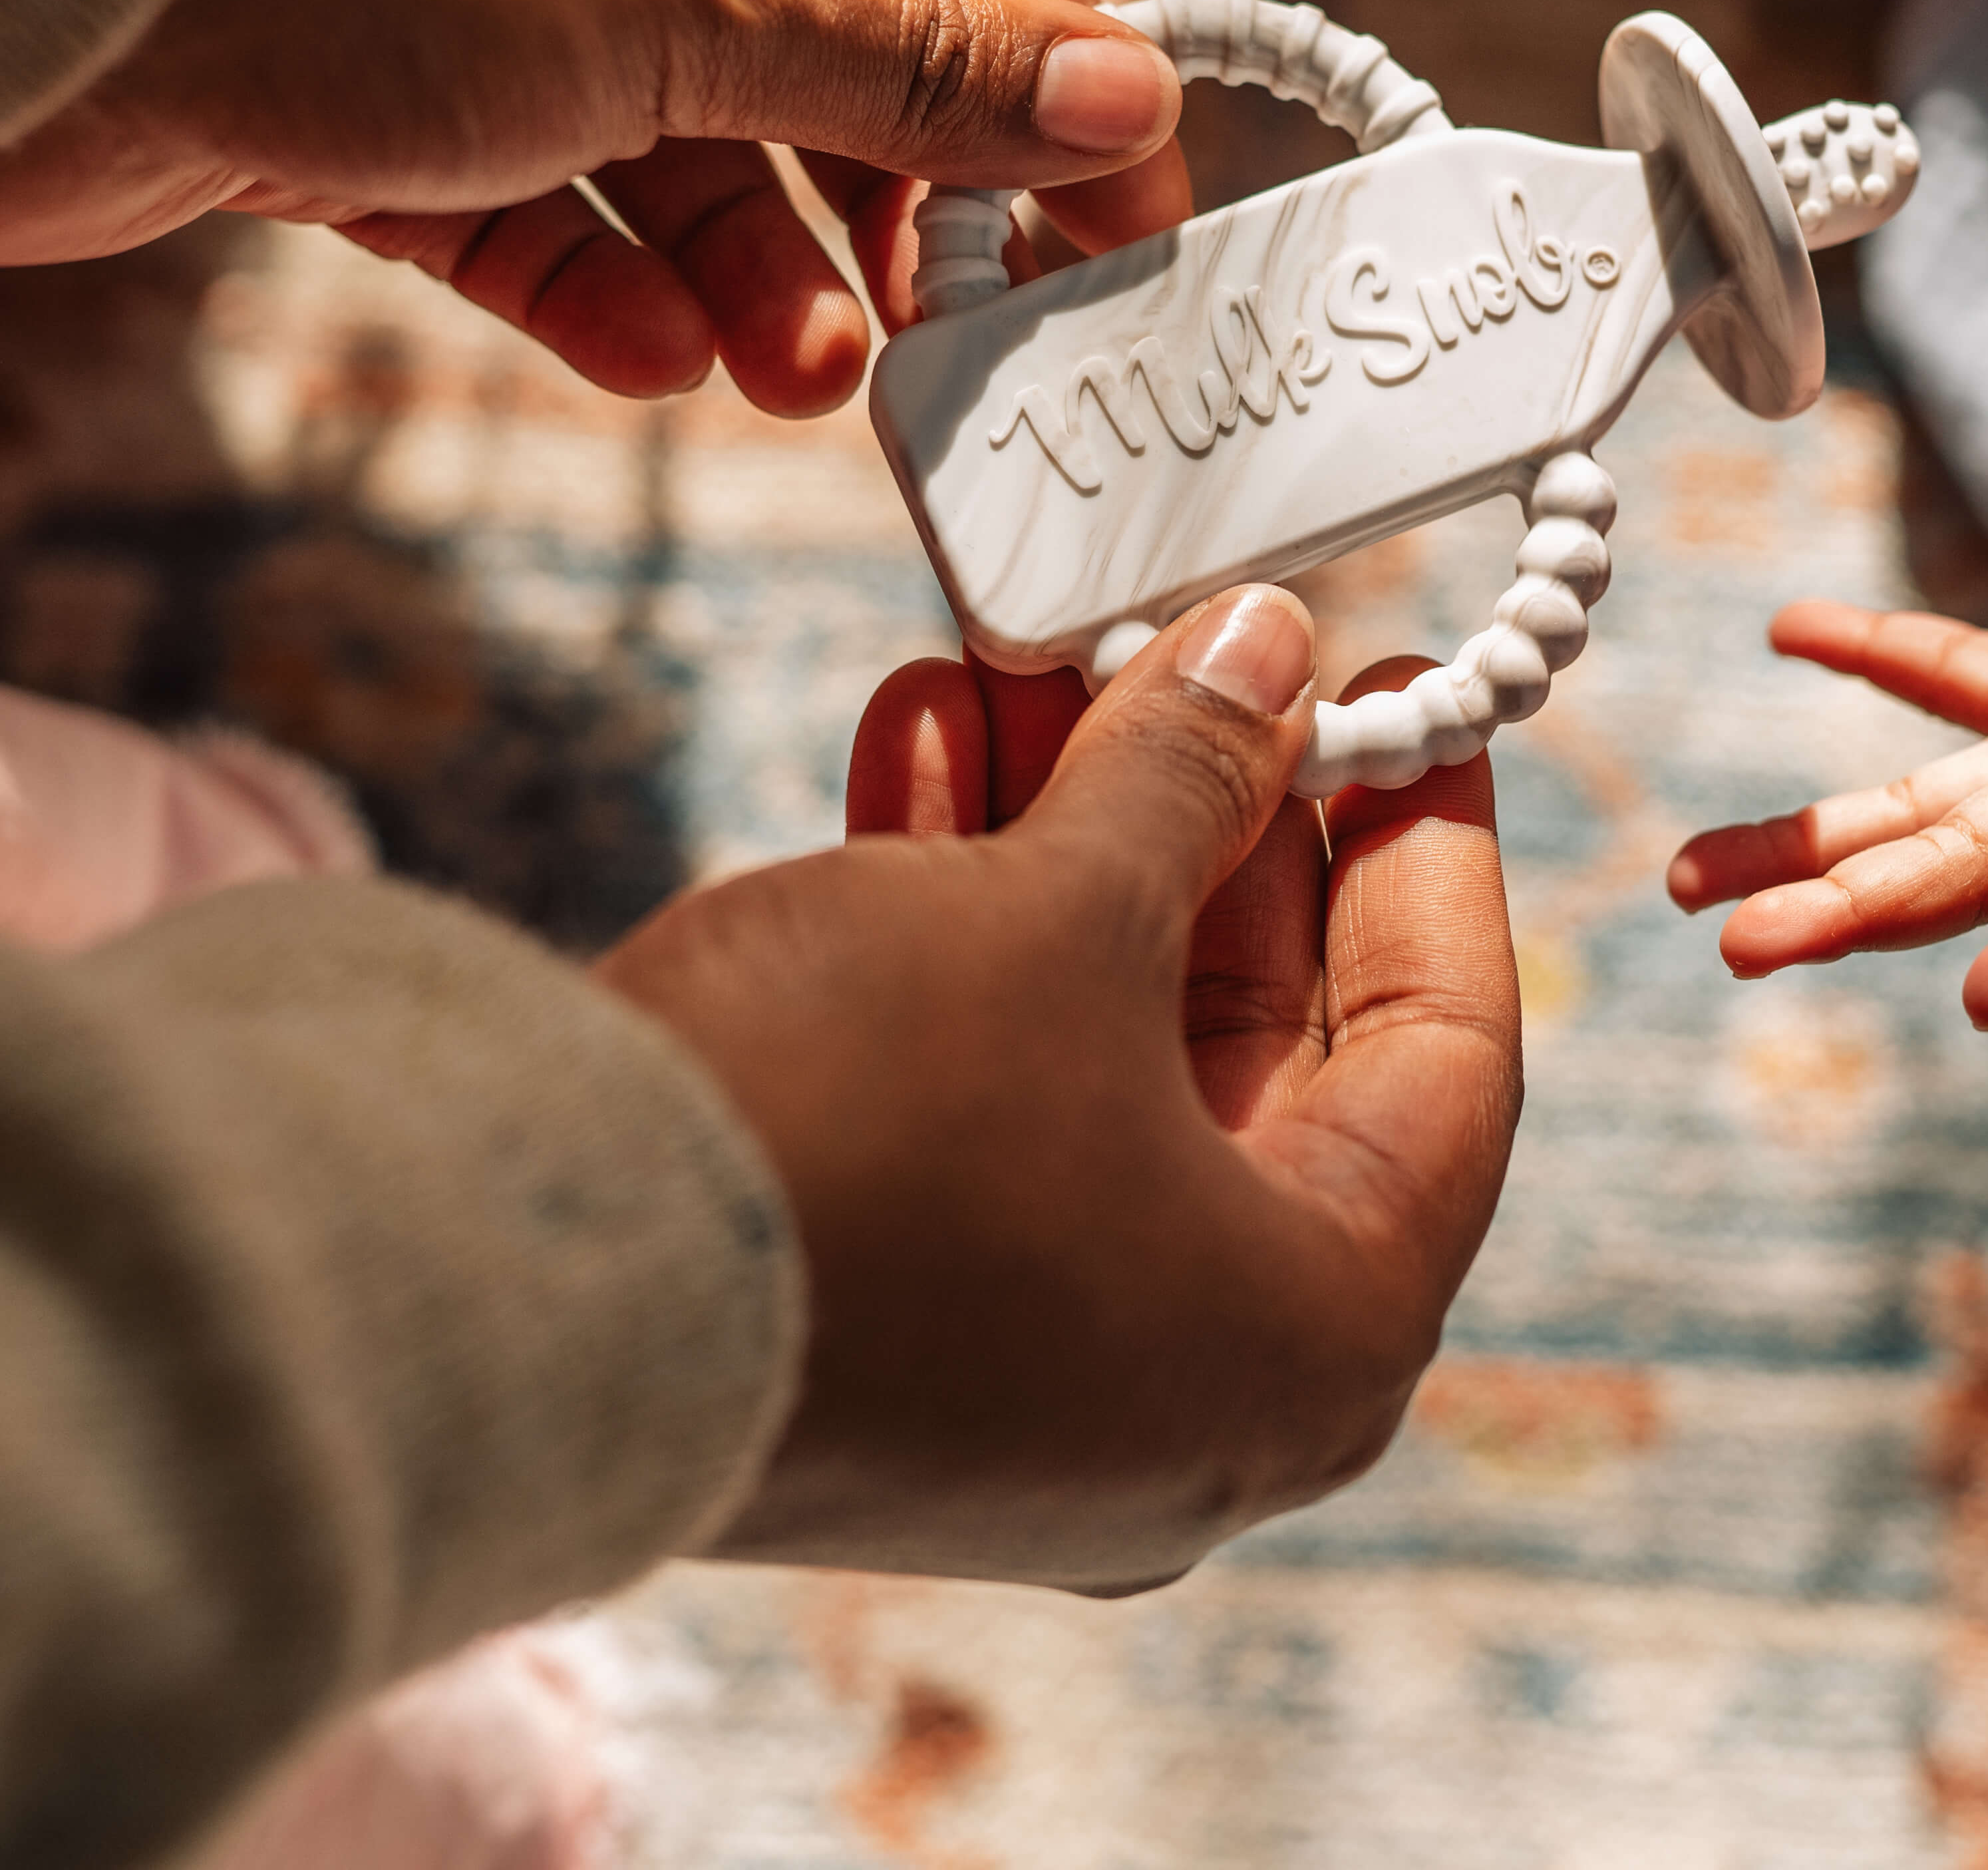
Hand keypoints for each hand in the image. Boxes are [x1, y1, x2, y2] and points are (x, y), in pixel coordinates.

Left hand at [5, 0, 1193, 415]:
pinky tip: (654, 356)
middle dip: (887, 192)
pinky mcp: (383, 78)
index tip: (1116, 206)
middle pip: (821, 25)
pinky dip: (607, 279)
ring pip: (685, 131)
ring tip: (802, 378)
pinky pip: (545, 191)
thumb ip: (919, 67)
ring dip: (758, 267)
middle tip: (956, 329)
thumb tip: (1122, 98)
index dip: (1047, 48)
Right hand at [600, 588, 1521, 1588]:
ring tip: (1030, 653)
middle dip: (1210, 813)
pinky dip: (959, 921)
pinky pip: (982, 1090)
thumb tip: (1268, 653)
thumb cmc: (853, 1121)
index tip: (1412, 705)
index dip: (1431, 854)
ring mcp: (1032, 1366)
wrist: (495, 1290)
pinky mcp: (891, 1317)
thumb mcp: (1056, 909)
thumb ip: (1191, 776)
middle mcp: (1192, 1385)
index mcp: (1313, 1337)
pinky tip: (922, 741)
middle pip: (1259, 1037)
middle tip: (1197, 647)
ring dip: (1064, 834)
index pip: (1447, 1057)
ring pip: (1101, 1043)